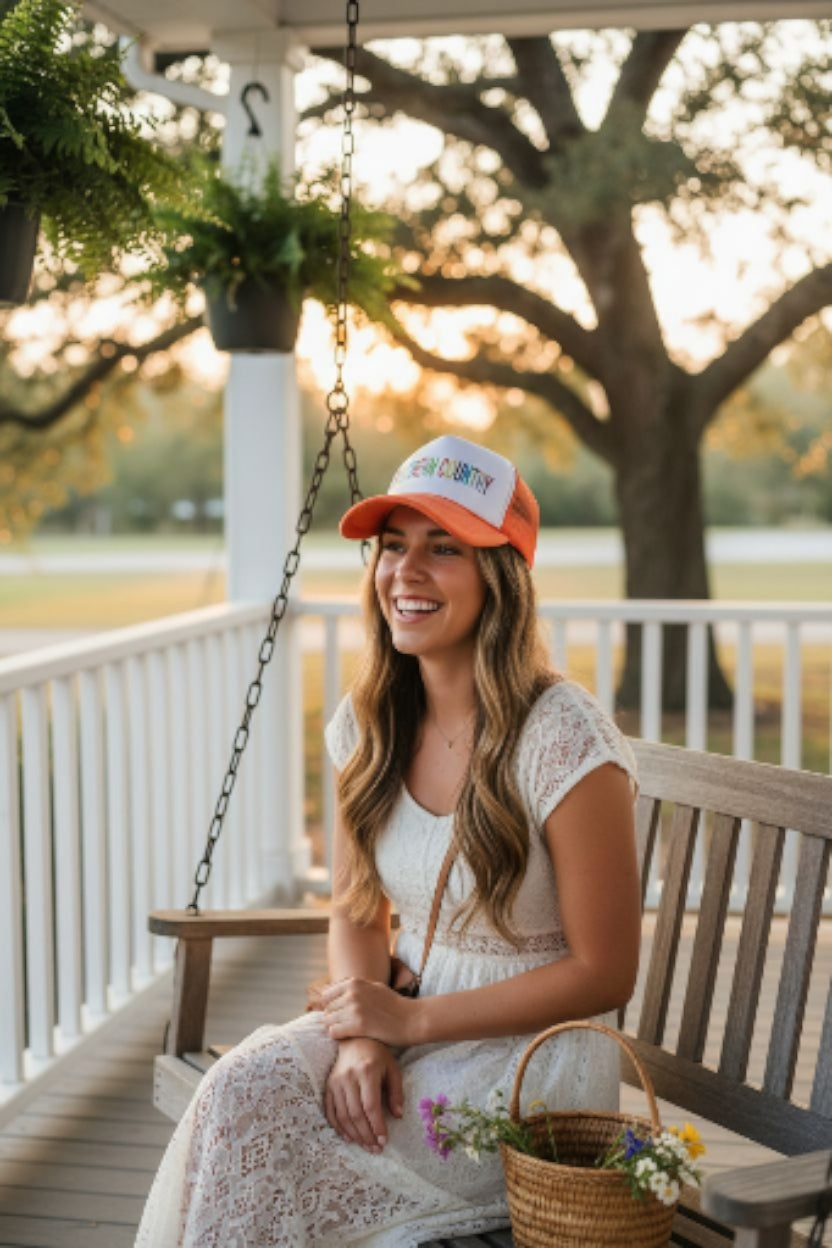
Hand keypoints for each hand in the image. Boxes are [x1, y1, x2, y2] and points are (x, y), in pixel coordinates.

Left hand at [321, 977, 420, 1047]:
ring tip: (347, 1031)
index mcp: (354, 982)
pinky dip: (339, 1036)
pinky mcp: (358, 1026)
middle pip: (327, 1009)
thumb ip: (355, 988)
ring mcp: (355, 1009)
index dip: (331, 1006)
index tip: (339, 1014)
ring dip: (335, 1028)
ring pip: (328, 1021)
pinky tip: (349, 1036)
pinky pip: (334, 1032)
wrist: (412, 1019)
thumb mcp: (373, 987)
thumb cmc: (394, 1005)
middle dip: (333, 1018)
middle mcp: (352, 993)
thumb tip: (337, 989)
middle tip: (344, 1025)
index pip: (326, 994)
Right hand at [325, 1037, 403, 1153]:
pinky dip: (339, 1127)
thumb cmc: (378, 1055)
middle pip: (356, 1114)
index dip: (377, 1126)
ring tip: (366, 1146)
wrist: (354, 1039)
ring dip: (354, 1135)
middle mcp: (348, 1077)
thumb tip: (398, 1116)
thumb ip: (396, 1092)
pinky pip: (331, 1111)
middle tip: (376, 1148)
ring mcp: (335, 1082)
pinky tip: (349, 1138)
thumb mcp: (392, 1069)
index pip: (371, 1106)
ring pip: (342, 1115)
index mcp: (367, 1072)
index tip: (384, 1140)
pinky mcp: (328, 1086)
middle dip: (366, 1135)